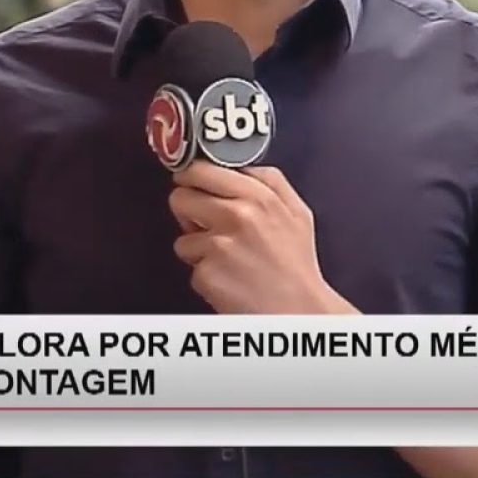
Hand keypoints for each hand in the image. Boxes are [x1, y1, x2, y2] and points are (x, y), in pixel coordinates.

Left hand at [168, 163, 348, 314]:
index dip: (191, 176)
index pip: (202, 169)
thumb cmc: (296, 265)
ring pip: (182, 237)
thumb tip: (242, 167)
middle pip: (180, 197)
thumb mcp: (297, 211)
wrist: (298, 309)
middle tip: (203, 222)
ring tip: (226, 258)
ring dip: (197, 248)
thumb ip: (270, 181)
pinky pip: (191, 267)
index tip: (190, 182)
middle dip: (187, 210)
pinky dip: (205, 274)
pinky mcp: (206, 274)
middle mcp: (236, 215)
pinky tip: (228, 277)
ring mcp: (218, 246)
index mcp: (257, 196)